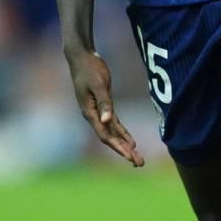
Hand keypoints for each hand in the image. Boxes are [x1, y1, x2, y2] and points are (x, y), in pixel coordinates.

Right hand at [65, 48, 143, 166]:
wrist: (81, 56)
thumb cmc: (89, 69)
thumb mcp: (98, 84)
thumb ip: (104, 102)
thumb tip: (107, 121)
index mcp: (90, 113)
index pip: (106, 135)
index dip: (119, 147)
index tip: (130, 156)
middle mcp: (93, 116)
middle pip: (110, 138)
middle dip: (124, 151)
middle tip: (139, 163)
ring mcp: (97, 112)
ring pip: (113, 133)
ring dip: (124, 145)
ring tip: (137, 157)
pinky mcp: (103, 105)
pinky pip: (114, 123)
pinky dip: (122, 132)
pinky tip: (131, 141)